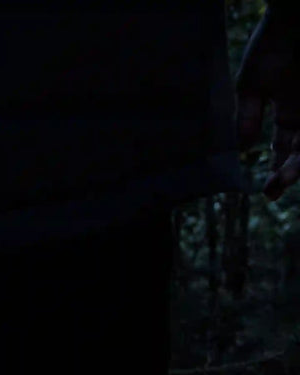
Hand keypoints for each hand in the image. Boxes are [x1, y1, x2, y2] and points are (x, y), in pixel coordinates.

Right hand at [237, 11, 299, 199]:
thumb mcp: (251, 86)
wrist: (293, 21)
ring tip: (283, 178)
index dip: (277, 170)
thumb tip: (243, 149)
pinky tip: (294, 158)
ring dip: (298, 164)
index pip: (283, 148)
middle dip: (288, 173)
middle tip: (274, 190)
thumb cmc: (271, 46)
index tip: (267, 191)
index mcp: (287, 111)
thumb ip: (248, 117)